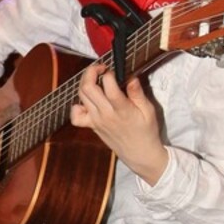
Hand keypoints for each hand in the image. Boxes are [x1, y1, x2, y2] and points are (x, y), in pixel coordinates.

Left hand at [69, 62, 167, 185]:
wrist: (140, 154)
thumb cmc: (146, 131)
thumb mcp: (148, 111)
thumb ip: (138, 94)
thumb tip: (131, 77)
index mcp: (122, 109)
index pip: (108, 86)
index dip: (108, 74)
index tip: (114, 70)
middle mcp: (105, 114)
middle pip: (88, 88)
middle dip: (91, 72)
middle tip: (100, 68)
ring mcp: (96, 120)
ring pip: (81, 96)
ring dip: (85, 83)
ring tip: (95, 79)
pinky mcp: (92, 126)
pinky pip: (75, 117)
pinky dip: (76, 106)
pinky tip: (87, 101)